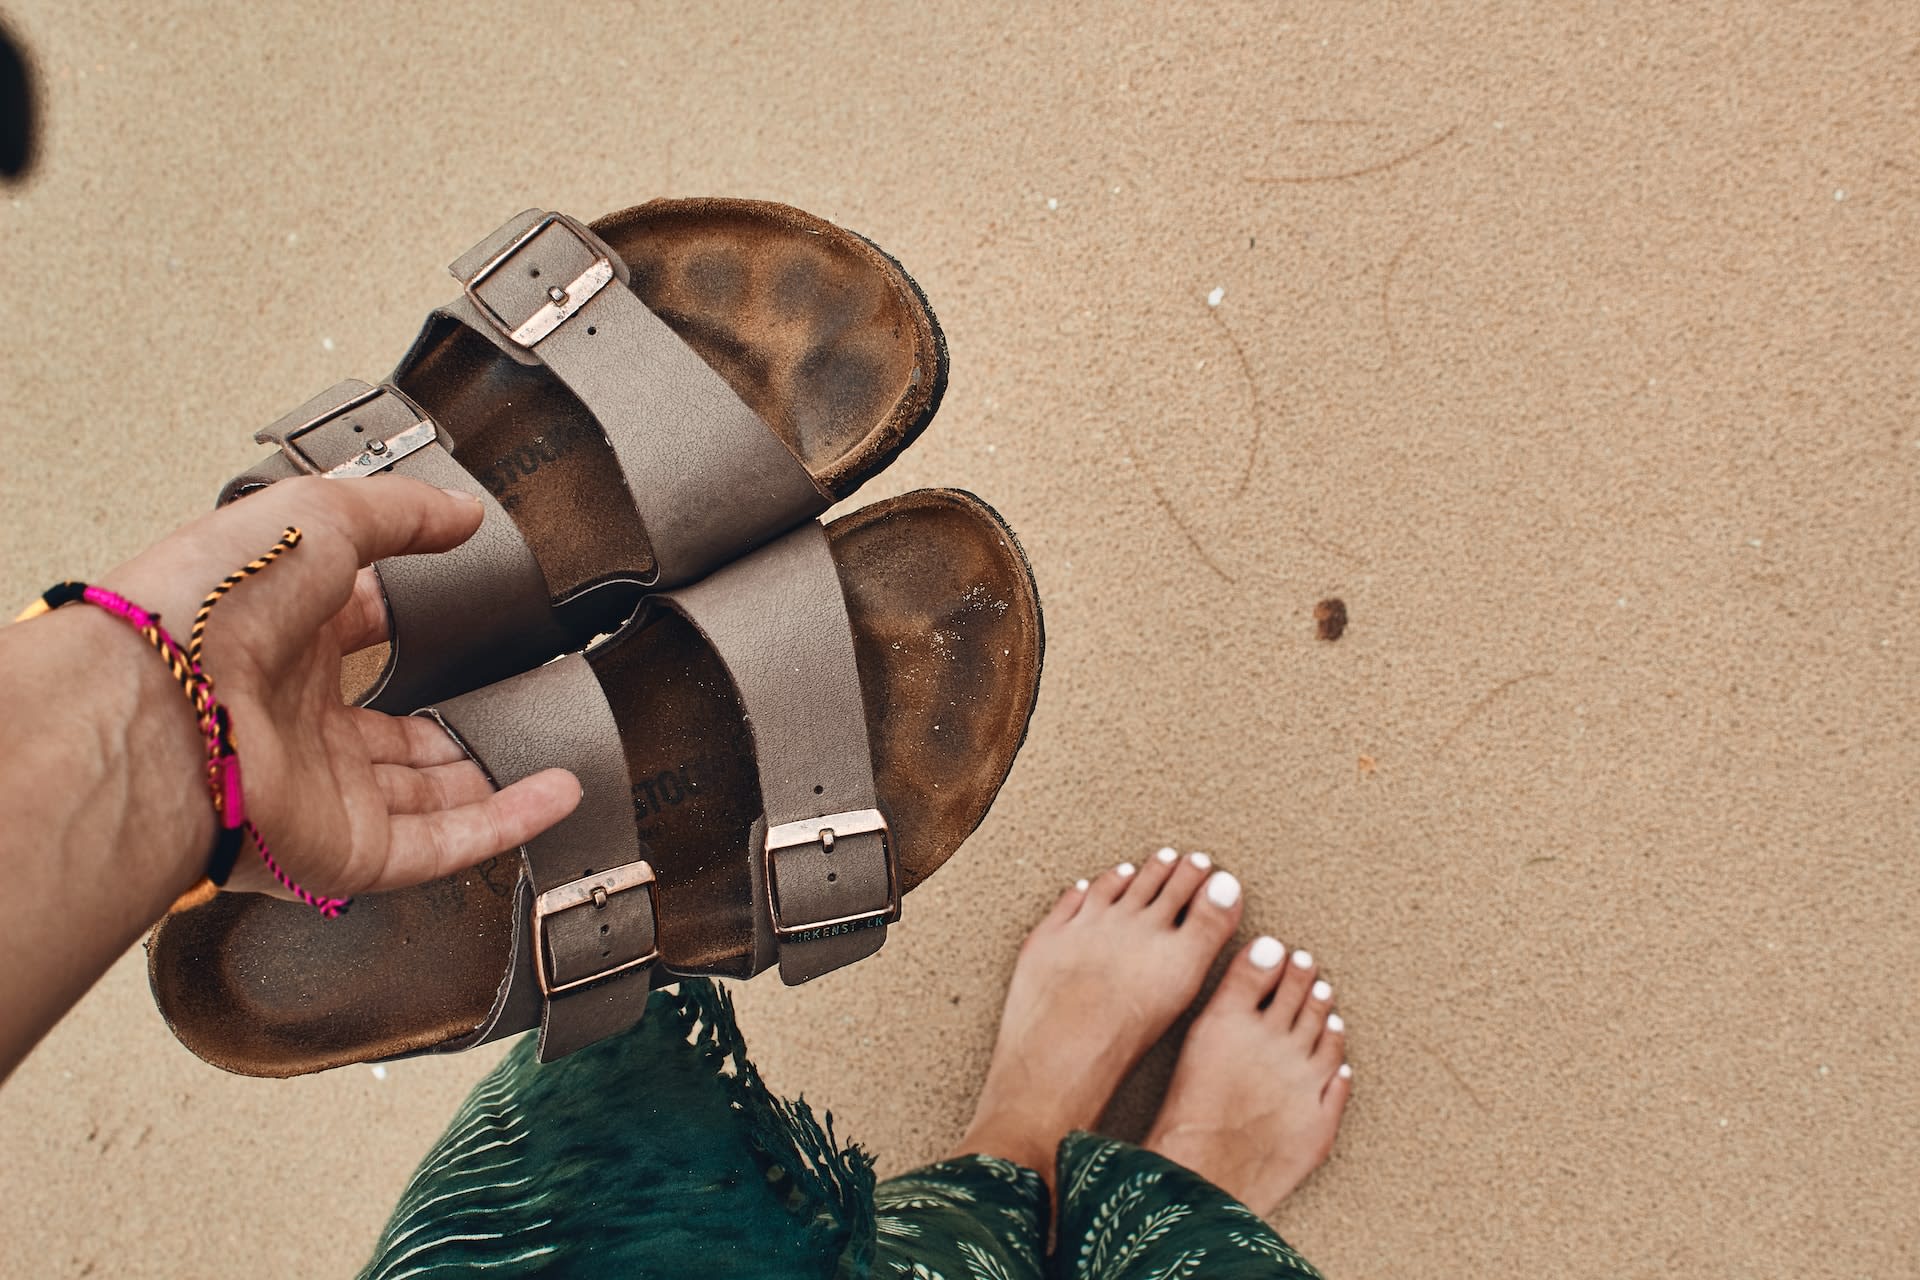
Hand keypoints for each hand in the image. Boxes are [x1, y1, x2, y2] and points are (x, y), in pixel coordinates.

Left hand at [100, 474, 579, 899]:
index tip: (460, 612)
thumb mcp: (319, 516)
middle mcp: (293, 720)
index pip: (357, 632)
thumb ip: (403, 511)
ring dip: (486, 775)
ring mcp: (320, 790)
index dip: (409, 621)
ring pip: (422, 794)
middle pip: (389, 729)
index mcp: (277, 637)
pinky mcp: (345, 849)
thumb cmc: (209, 605)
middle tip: (504, 702)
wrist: (165, 705)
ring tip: (545, 752)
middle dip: (446, 720)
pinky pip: (442, 845)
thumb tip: (462, 511)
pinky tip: (554, 795)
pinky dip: (506, 823)